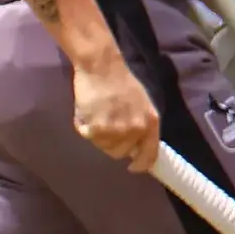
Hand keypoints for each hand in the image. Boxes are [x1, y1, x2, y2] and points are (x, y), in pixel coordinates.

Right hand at [72, 57, 159, 173]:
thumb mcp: (142, 104)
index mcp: (151, 123)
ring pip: (103, 146)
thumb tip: (135, 146)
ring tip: (95, 113)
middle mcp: (136, 130)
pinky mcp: (98, 129)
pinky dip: (83, 127)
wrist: (102, 65)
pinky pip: (88, 137)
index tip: (132, 167)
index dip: (140, 165)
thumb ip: (141, 125)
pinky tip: (86, 111)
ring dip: (96, 134)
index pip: (149, 155)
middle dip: (112, 143)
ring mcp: (117, 131)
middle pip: (120, 153)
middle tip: (104, 124)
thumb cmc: (121, 80)